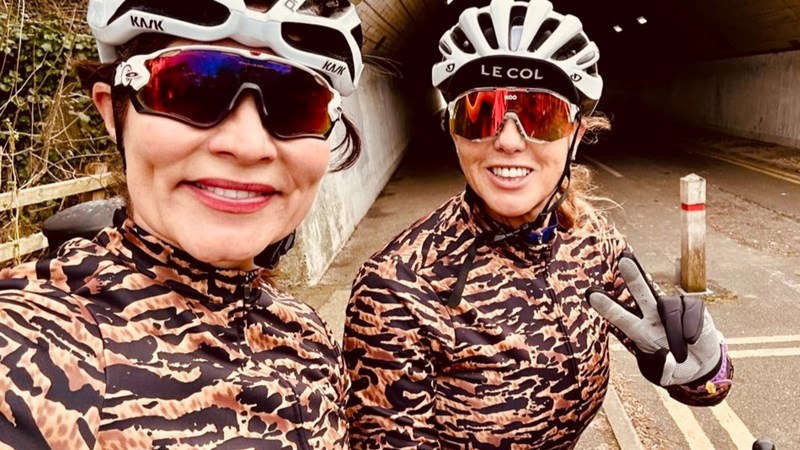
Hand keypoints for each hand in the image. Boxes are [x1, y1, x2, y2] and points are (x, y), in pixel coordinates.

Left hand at [586, 252, 723, 385]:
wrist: (702, 364)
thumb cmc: (677, 367)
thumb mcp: (668, 376)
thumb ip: (664, 369)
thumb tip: (666, 357)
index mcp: (639, 332)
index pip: (619, 316)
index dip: (606, 306)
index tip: (590, 294)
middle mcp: (651, 316)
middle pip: (640, 292)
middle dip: (633, 276)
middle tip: (623, 259)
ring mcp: (670, 308)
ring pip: (669, 308)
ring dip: (676, 331)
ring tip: (683, 347)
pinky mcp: (690, 306)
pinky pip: (690, 311)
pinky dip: (693, 327)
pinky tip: (692, 338)